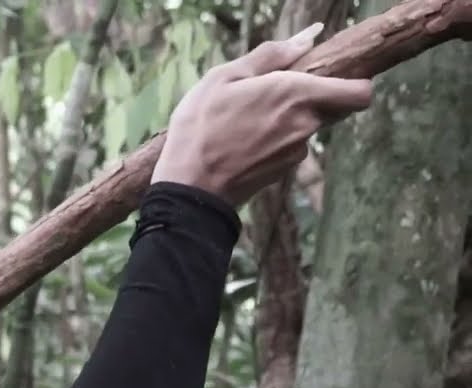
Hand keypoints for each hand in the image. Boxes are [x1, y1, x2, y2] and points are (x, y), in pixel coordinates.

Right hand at [151, 23, 372, 205]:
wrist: (190, 187)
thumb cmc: (200, 127)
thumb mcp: (224, 77)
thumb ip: (270, 55)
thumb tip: (306, 39)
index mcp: (296, 93)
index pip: (359, 92)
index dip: (356, 84)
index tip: (335, 79)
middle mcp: (306, 123)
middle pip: (329, 107)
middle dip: (307, 100)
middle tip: (267, 98)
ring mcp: (296, 150)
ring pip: (305, 128)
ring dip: (285, 122)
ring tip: (243, 123)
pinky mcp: (284, 171)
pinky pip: (288, 147)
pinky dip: (272, 142)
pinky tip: (241, 143)